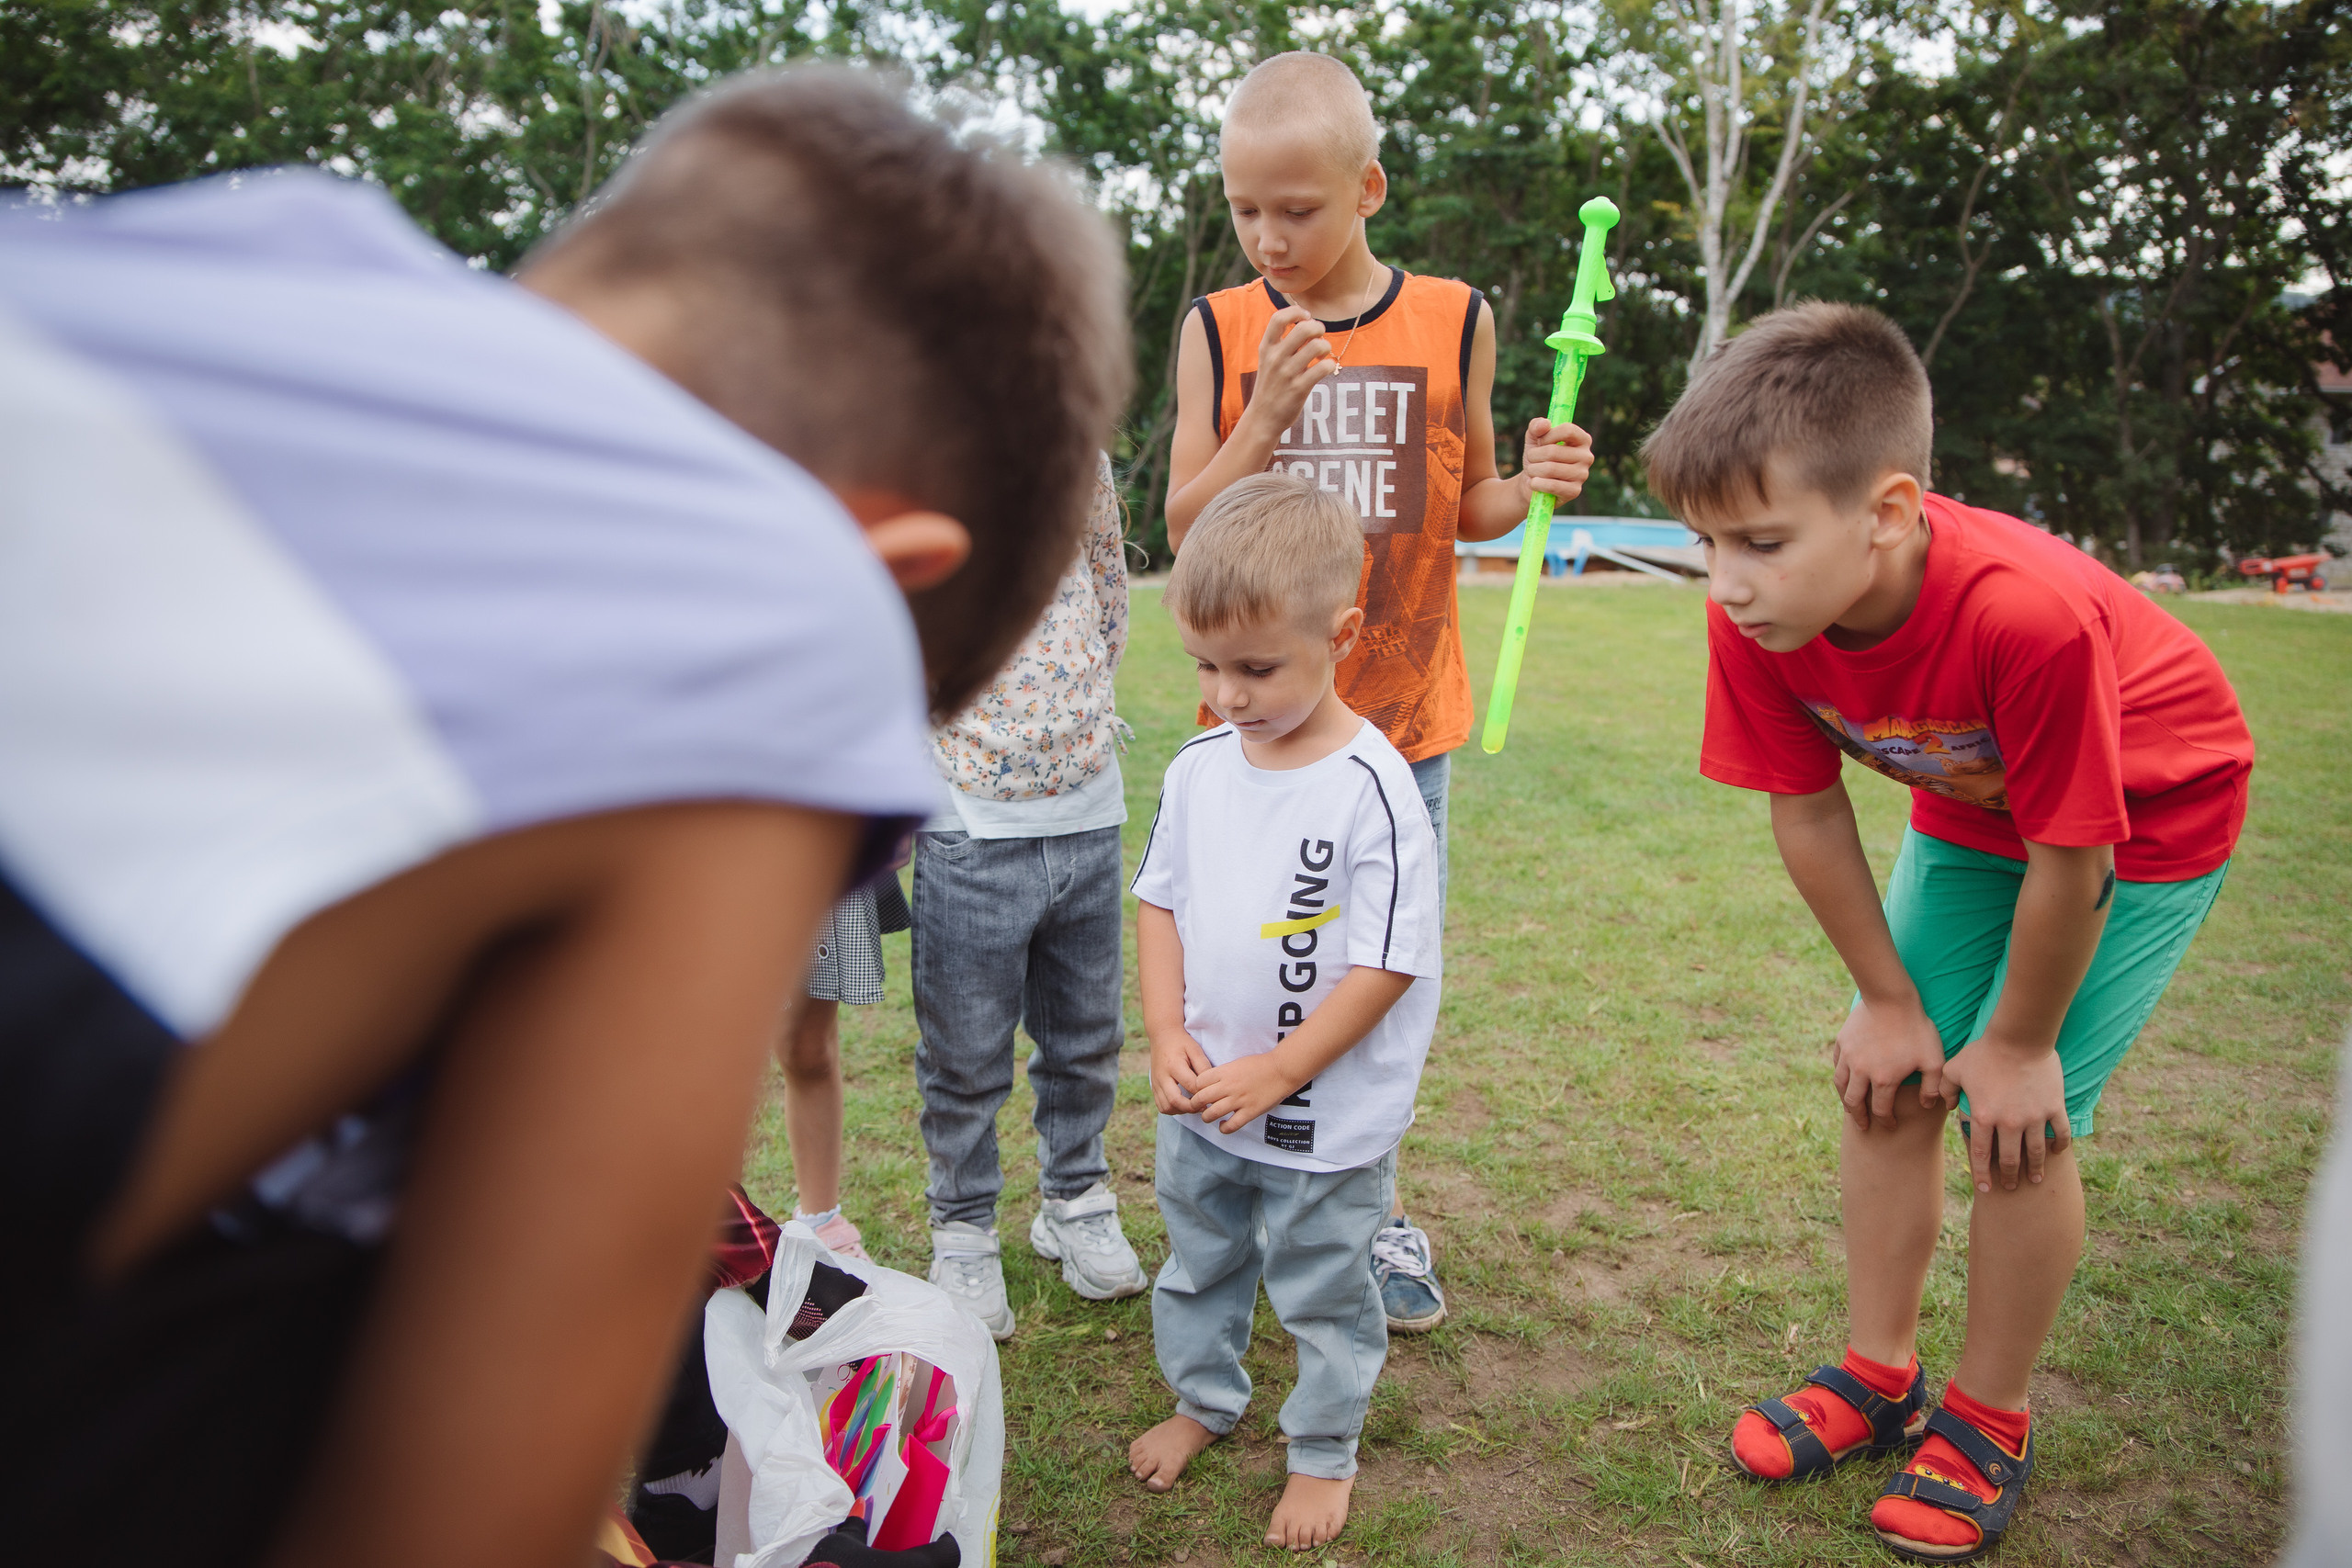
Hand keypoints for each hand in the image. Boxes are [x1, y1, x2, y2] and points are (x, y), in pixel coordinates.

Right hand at [1150, 1029, 1210, 1114]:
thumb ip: (1203, 1066)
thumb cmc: (1181, 1043)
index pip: (1190, 1085)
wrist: (1162, 1036)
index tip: (1212, 1096)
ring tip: (1193, 1106)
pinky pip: (1161, 1105)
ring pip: (1166, 1107)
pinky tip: (1183, 1104)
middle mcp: (1162, 1076)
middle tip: (1203, 1106)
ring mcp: (1156, 1083)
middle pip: (1175, 1101)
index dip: (1202, 1093)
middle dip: (1191, 1108)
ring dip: (1181, 1110)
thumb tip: (1211, 1085)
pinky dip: (1172, 1109)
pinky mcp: (1154, 1087)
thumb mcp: (1195, 1050)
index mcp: (1174, 1065)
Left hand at [1188, 1051, 1305, 1135]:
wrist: (1281, 1070)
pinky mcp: (1250, 1112)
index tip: (1198, 1092)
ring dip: (1206, 1117)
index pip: (1198, 1082)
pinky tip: (1223, 1125)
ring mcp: (1239, 1100)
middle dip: (1195, 1105)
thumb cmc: (1260, 1065)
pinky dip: (1224, 1128)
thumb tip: (1209, 1084)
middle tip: (1198, 1107)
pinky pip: (1231, 1125)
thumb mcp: (1236, 1063)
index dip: (1195, 1089)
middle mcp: (1229, 1086)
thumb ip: (1222, 1073)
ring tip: (1209, 1117)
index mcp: (1224, 1072)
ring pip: (1212, 1113)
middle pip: (1200, 1098)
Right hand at [1240, 306, 1335, 435]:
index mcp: (1266, 348)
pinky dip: (1331, 365)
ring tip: (1322, 355)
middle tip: (1319, 337)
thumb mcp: (1268, 360)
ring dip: (1326, 347)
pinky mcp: (1299, 389)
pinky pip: (1324, 368)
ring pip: (1317, 346)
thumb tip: (1308, 323)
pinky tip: (1326, 368)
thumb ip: (1283, 343)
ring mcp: (1287, 374)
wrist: (1263, 418)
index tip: (1305, 317)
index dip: (1296, 312)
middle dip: (1318, 328)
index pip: (1279, 318)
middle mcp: (1275, 358)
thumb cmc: (1271, 385)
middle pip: (1304, 328)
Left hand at [1516, 417, 1593, 512]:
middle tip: (1532, 460)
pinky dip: (1537, 483)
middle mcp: (1586, 456)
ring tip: (1533, 471)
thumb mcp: (1534, 438)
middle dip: (1534, 456)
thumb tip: (1545, 424)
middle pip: (1553, 451)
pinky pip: (1552, 485)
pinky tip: (1535, 483)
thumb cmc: (1538, 457)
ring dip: (1533, 470)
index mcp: (1582, 439)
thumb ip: (1536, 426)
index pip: (1567, 430)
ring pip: (1550, 469)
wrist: (1532, 483)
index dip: (1548, 435)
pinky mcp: (1575, 491)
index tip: (1540, 441)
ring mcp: (1582, 475)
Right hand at [1830, 995, 1946, 1132]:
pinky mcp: (1842, 1042)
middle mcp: (1860, 1072)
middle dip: (1859, 1117)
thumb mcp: (1934, 1059)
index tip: (1889, 1125)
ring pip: (1840, 1085)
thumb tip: (1927, 1105)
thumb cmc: (1916, 1029)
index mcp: (1883, 1079)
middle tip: (1863, 1126)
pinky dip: (1840, 1075)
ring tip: (1850, 1106)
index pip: (1880, 1109)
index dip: (1885, 1121)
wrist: (1891, 998)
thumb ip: (1932, 1086)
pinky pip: (1836, 1064)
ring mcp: (1848, 1056)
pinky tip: (1845, 1078)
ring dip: (1844, 1099)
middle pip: (1853, 1102)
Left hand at [1942, 1035, 2070, 1191]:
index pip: (1981, 1154)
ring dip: (2035, 1168)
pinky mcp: (2054, 1107)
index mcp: (1983, 1117)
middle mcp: (2009, 1123)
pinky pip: (2061, 1133)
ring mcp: (2034, 1117)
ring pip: (2036, 1152)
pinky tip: (2056, 1151)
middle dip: (2009, 1177)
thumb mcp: (1954, 1068)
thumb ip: (1945, 1089)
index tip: (1984, 1188)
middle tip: (2010, 1187)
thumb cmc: (1983, 1052)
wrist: (2019, 1038)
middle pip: (2010, 1159)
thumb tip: (1946, 1106)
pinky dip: (2059, 1145)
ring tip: (2035, 1178)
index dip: (1982, 1174)